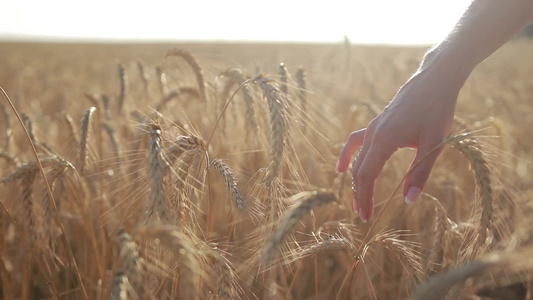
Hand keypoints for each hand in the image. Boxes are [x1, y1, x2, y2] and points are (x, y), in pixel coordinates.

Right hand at [336, 59, 466, 221]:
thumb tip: (409, 201)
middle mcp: (374, 134)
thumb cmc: (437, 110)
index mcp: (385, 140)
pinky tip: (343, 167)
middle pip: (359, 169)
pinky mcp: (377, 123)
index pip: (366, 175)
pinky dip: (348, 156)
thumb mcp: (433, 143)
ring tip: (355, 198)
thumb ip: (420, 173)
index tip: (367, 217)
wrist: (435, 80)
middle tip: (364, 215)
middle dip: (359, 193)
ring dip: (355, 179)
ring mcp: (373, 127)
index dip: (365, 197)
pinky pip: (356, 142)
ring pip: (357, 158)